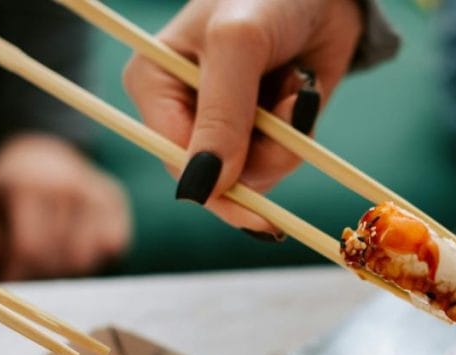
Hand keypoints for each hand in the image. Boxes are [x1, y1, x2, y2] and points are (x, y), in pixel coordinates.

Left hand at [0, 134, 131, 280]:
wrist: (45, 149)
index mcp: (29, 184)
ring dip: (65, 271)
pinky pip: (111, 249)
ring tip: (50, 261)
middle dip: (38, 276)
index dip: (17, 274)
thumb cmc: (9, 185)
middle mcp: (67, 186)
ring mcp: (96, 193)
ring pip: (84, 260)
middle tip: (28, 276)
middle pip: (56, 258)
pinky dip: (94, 257)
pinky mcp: (116, 202)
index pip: (28, 247)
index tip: (9, 284)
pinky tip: (75, 246)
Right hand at [123, 0, 363, 235]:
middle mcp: (183, 112)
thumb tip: (199, 189)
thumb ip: (220, 115)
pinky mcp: (261, 132)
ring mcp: (224, 126)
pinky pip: (280, 162)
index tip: (257, 209)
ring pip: (253, 176)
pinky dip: (300, 135)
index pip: (174, 158)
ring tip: (296, 89)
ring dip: (287, 140)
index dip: (214, 184)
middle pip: (215, 177)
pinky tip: (302, 94)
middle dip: (262, 154)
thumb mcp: (238, 45)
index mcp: (153, 85)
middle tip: (291, 107)